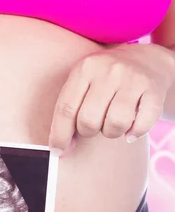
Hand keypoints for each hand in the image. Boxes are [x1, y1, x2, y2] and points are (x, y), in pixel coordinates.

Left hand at [49, 43, 174, 155]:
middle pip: (89, 120)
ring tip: (112, 123)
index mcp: (84, 68)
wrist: (145, 60)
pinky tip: (131, 128)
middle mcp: (108, 71)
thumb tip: (60, 149)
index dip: (59, 135)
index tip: (58, 151)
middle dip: (88, 132)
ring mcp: (133, 79)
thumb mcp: (82, 83)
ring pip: (115, 124)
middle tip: (93, 126)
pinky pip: (141, 125)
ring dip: (111, 132)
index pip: (65, 109)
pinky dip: (135, 133)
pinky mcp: (153, 90)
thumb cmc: (104, 79)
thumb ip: (69, 111)